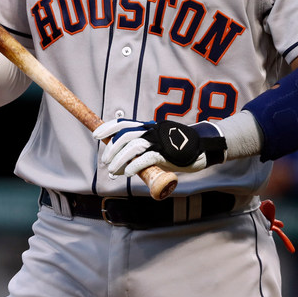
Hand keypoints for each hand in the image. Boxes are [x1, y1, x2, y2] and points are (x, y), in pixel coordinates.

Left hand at [93, 118, 226, 175]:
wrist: (201, 148)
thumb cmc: (175, 149)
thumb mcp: (156, 146)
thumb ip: (140, 153)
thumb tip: (120, 166)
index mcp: (148, 127)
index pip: (124, 123)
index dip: (108, 128)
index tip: (96, 135)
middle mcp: (152, 131)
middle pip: (125, 136)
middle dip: (111, 148)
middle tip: (106, 162)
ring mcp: (159, 142)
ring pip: (133, 146)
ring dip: (119, 159)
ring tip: (112, 171)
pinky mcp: (167, 154)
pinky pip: (147, 158)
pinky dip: (135, 165)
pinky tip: (128, 173)